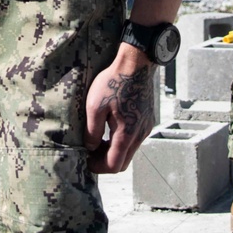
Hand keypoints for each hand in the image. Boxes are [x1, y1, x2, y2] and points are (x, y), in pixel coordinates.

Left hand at [85, 47, 156, 173]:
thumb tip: (90, 147)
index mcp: (126, 134)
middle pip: (123, 162)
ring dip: (113, 151)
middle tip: (90, 151)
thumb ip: (92, 131)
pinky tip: (110, 128)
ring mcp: (145, 127)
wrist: (135, 65)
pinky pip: (134, 139)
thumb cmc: (113, 83)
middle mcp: (139, 134)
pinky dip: (121, 141)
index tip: (86, 160)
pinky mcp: (147, 120)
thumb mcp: (94, 106)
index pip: (114, 165)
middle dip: (105, 161)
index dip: (98, 167)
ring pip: (129, 151)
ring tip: (97, 139)